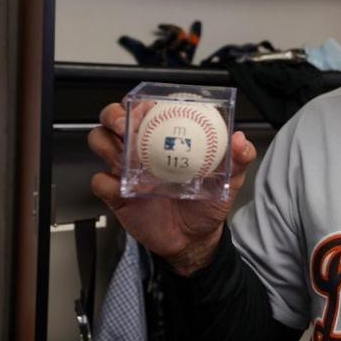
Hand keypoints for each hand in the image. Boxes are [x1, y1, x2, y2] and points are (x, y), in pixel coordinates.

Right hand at [88, 101, 257, 275]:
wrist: (195, 239)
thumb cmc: (209, 203)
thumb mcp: (230, 180)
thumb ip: (239, 159)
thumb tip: (241, 140)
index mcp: (164, 138)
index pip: (146, 109)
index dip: (141, 101)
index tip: (147, 104)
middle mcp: (141, 149)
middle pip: (113, 120)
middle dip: (113, 115)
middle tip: (125, 124)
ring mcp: (126, 170)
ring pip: (100, 142)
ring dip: (106, 143)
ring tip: (123, 153)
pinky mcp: (116, 194)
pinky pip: (100, 182)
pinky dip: (105, 181)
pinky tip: (121, 186)